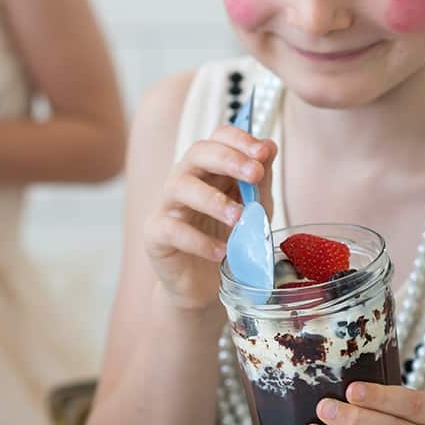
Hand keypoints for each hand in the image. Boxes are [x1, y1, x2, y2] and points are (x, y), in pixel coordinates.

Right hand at [144, 124, 276, 313]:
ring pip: (180, 186)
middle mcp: (185, 180)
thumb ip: (259, 181)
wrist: (208, 286)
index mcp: (209, 169)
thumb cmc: (229, 240)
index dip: (238, 140)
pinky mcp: (156, 235)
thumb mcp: (254, 209)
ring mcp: (167, 206)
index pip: (216, 138)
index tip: (262, 153)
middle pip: (196, 153)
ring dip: (213, 199)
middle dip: (227, 159)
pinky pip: (172, 229)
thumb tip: (268, 146)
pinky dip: (199, 240)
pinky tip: (221, 252)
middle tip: (255, 174)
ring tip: (239, 219)